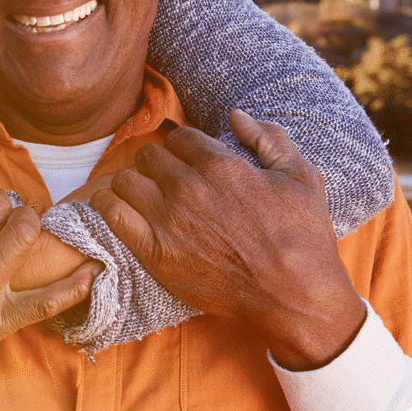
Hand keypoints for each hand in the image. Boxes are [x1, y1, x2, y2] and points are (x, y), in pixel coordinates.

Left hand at [90, 110, 365, 370]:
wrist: (295, 296)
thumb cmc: (303, 236)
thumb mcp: (302, 177)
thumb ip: (269, 139)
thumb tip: (235, 114)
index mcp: (220, 165)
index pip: (178, 137)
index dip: (184, 147)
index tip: (188, 162)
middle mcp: (188, 187)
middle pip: (149, 155)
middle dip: (158, 164)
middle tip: (168, 181)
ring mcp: (168, 220)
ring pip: (124, 179)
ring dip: (133, 183)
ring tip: (145, 195)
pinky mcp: (154, 251)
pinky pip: (110, 213)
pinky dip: (107, 204)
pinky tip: (117, 206)